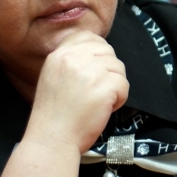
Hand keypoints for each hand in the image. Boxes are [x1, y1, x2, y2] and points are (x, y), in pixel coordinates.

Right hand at [24, 30, 127, 154]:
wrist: (52, 139)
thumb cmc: (54, 115)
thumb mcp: (52, 76)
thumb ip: (70, 61)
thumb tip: (96, 52)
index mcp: (59, 55)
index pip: (88, 36)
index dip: (98, 51)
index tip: (96, 68)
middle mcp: (73, 58)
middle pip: (107, 51)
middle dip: (108, 71)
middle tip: (97, 90)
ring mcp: (89, 72)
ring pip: (118, 68)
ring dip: (114, 86)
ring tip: (98, 101)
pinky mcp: (104, 87)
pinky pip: (124, 84)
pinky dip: (119, 98)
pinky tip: (105, 108)